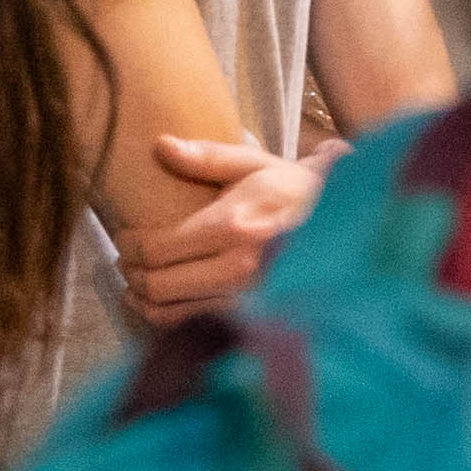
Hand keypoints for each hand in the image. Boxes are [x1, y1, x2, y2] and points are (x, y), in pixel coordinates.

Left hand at [118, 134, 328, 319]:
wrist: (346, 226)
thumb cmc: (295, 191)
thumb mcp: (255, 165)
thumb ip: (206, 156)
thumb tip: (160, 145)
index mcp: (233, 227)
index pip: (155, 248)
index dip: (129, 244)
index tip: (125, 236)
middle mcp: (237, 268)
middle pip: (156, 285)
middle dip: (131, 273)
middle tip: (127, 260)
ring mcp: (245, 298)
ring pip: (168, 313)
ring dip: (143, 299)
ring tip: (138, 283)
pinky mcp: (252, 316)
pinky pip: (193, 326)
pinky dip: (169, 317)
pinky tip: (165, 301)